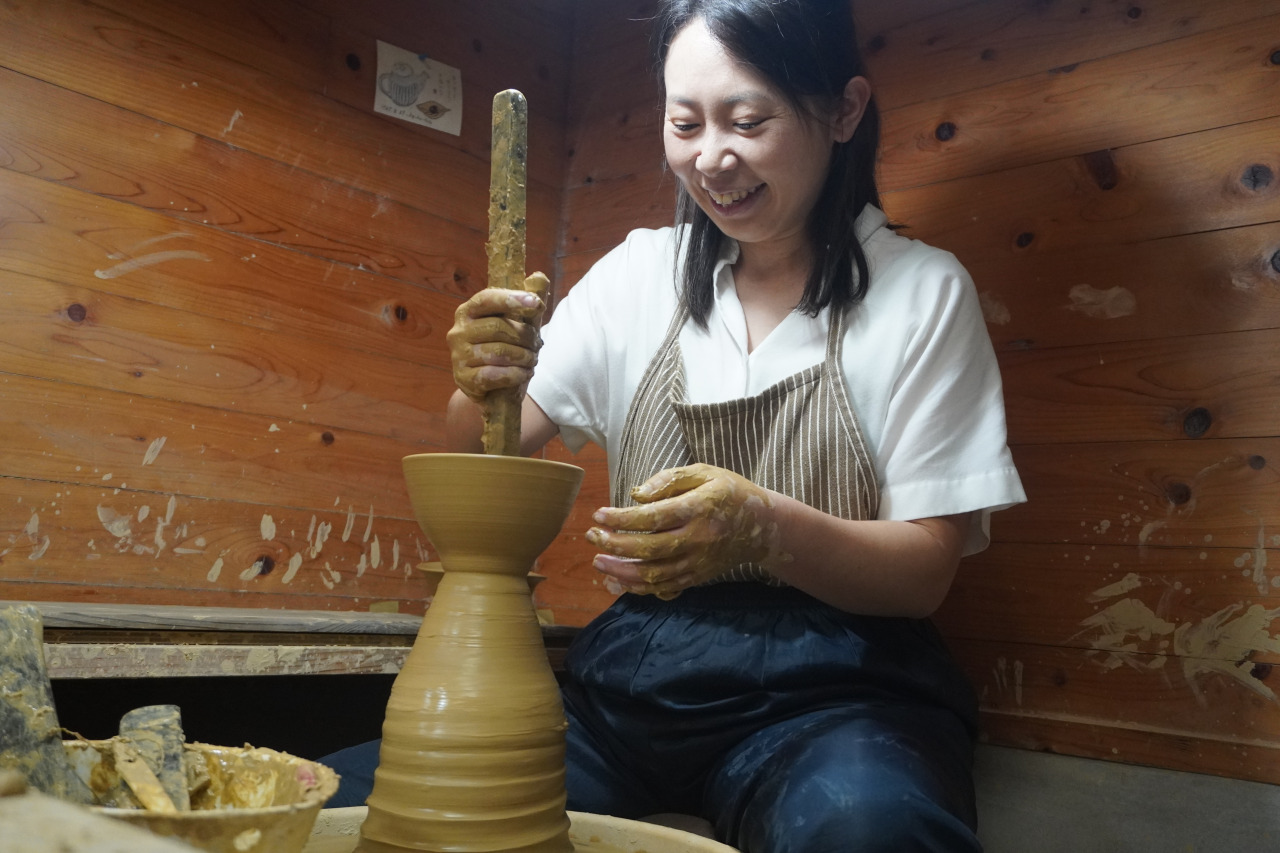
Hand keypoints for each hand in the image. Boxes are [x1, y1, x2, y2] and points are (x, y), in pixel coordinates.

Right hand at [447, 273, 547, 402]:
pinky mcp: (463, 379)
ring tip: (532, 360)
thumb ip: (529, 302)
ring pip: (498, 352)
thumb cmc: (504, 348)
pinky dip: (515, 374)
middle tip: (537, 345)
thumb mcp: (518, 324)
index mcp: (468, 311)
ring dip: (524, 357)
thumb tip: (539, 276)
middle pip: (498, 327)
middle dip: (525, 336)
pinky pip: (493, 375)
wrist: (490, 387)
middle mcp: (458, 331)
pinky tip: (525, 373)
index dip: (511, 299)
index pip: (487, 299)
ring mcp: (458, 356)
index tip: (535, 303)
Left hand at [586, 464, 789, 598]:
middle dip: (615, 545)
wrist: (762, 527)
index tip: (599, 515)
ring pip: (654, 574)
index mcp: (699, 508)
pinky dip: (639, 589)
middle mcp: (698, 539)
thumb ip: (670, 479)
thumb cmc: (729, 492)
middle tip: (591, 537)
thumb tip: (637, 495)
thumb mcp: (704, 473)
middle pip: (649, 548)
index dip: (622, 518)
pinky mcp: (697, 576)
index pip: (653, 517)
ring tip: (598, 561)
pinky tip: (617, 583)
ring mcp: (698, 562)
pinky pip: (665, 588)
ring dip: (622, 571)